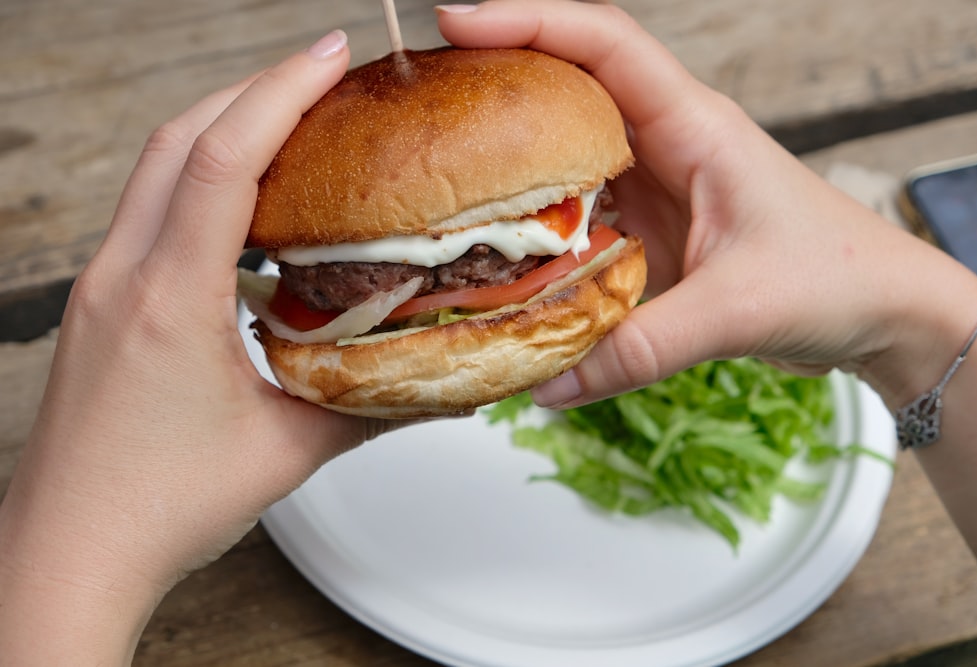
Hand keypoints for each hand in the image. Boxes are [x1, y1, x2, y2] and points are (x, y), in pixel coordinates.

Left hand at [0, 29, 406, 663]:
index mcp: (168, 302)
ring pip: (156, 168)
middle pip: (180, 139)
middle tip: (323, 75)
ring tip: (291, 121)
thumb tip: (441, 385)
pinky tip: (244, 202)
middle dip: (253, 90)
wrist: (67, 555)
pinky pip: (147, 210)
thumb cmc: (156, 511)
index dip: (280, 94)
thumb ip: (372, 409)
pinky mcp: (99, 305)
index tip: (331, 55)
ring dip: (222, 128)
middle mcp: (121, 278)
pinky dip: (198, 178)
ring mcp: (100, 287)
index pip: (222, 161)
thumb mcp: (286, 454)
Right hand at [436, 1, 976, 410]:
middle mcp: (667, 146)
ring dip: (508, 159)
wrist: (879, 312)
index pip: (603, 44)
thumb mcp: (737, 310)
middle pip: (567, 86)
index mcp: (694, 127)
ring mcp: (655, 189)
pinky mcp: (650, 233)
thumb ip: (641, 348)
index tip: (456, 19)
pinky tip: (497, 254)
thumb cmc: (838, 278)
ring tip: (439, 169)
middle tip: (422, 96)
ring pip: (565, 155)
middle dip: (494, 80)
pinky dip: (537, 230)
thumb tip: (549, 381)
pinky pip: (578, 218)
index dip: (528, 21)